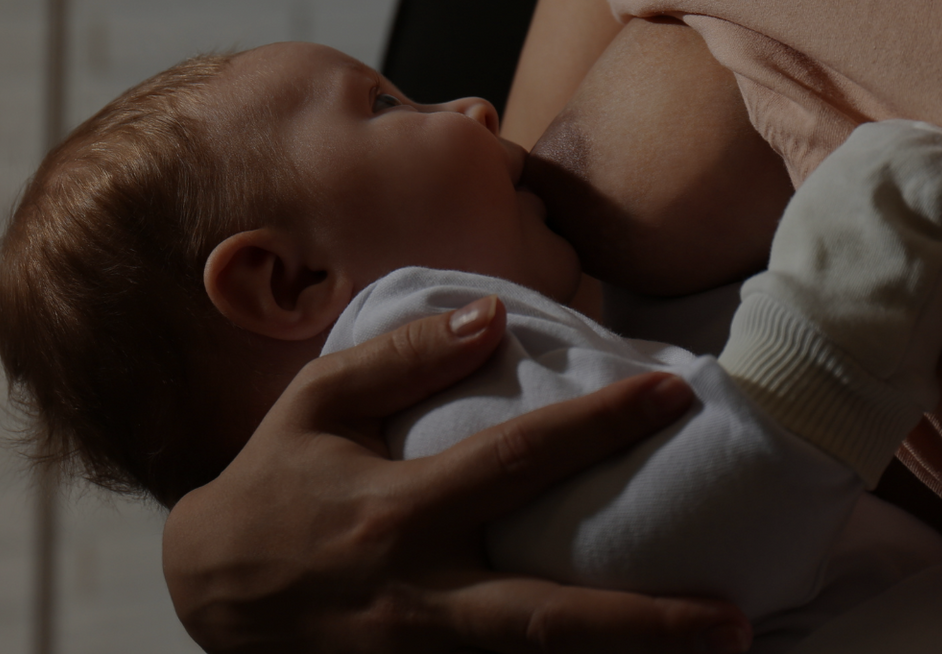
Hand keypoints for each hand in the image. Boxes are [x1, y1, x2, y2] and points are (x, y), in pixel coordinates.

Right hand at [163, 296, 752, 652]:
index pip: (516, 461)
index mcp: (397, 511)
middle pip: (545, 619)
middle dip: (647, 626)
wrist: (207, 595)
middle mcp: (418, 597)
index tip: (672, 393)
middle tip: (734, 620)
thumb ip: (401, 359)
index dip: (598, 426)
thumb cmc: (273, 485)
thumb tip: (491, 318)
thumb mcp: (316, 404)